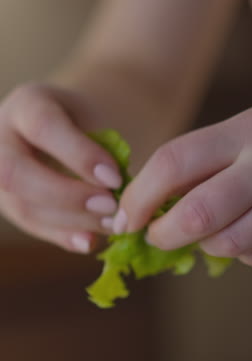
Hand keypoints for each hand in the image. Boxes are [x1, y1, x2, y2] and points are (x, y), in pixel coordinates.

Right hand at [0, 83, 121, 252]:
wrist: (73, 130)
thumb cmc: (90, 124)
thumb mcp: (99, 121)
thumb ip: (105, 151)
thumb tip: (116, 199)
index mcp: (27, 104)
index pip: (43, 126)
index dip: (79, 155)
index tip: (115, 178)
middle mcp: (1, 137)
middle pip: (16, 172)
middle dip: (67, 196)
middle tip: (110, 207)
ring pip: (22, 206)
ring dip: (71, 222)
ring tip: (110, 225)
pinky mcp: (9, 202)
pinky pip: (31, 225)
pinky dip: (63, 237)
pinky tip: (89, 242)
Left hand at [113, 104, 251, 268]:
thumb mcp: (235, 142)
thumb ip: (194, 170)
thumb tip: (138, 212)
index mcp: (242, 131)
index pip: (173, 162)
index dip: (139, 197)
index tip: (124, 221)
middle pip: (198, 212)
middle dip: (165, 234)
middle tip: (155, 237)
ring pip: (229, 243)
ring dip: (207, 246)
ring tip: (207, 233)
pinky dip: (243, 253)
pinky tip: (247, 232)